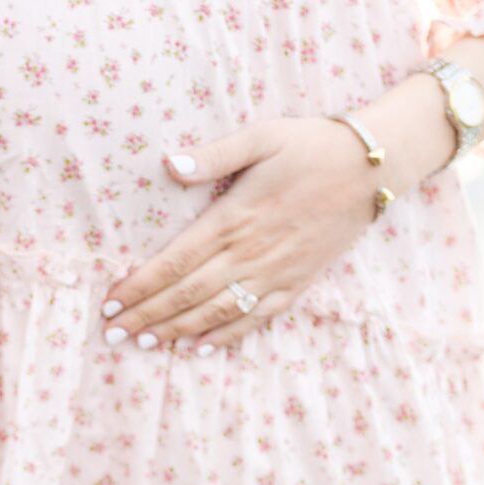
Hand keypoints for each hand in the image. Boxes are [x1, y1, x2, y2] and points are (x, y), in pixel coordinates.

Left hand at [102, 117, 388, 352]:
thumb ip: (215, 155)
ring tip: (144, 344)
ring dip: (177, 331)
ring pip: (215, 312)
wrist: (373, 168)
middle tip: (112, 334)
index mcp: (234, 218)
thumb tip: (169, 163)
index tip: (110, 303)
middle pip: (186, 295)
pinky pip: (255, 320)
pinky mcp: (296, 285)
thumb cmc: (312, 146)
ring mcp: (274, 274)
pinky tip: (199, 348)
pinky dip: (226, 337)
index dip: (139, 286)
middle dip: (146, 317)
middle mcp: (250, 253)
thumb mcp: (263, 136)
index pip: (174, 262)